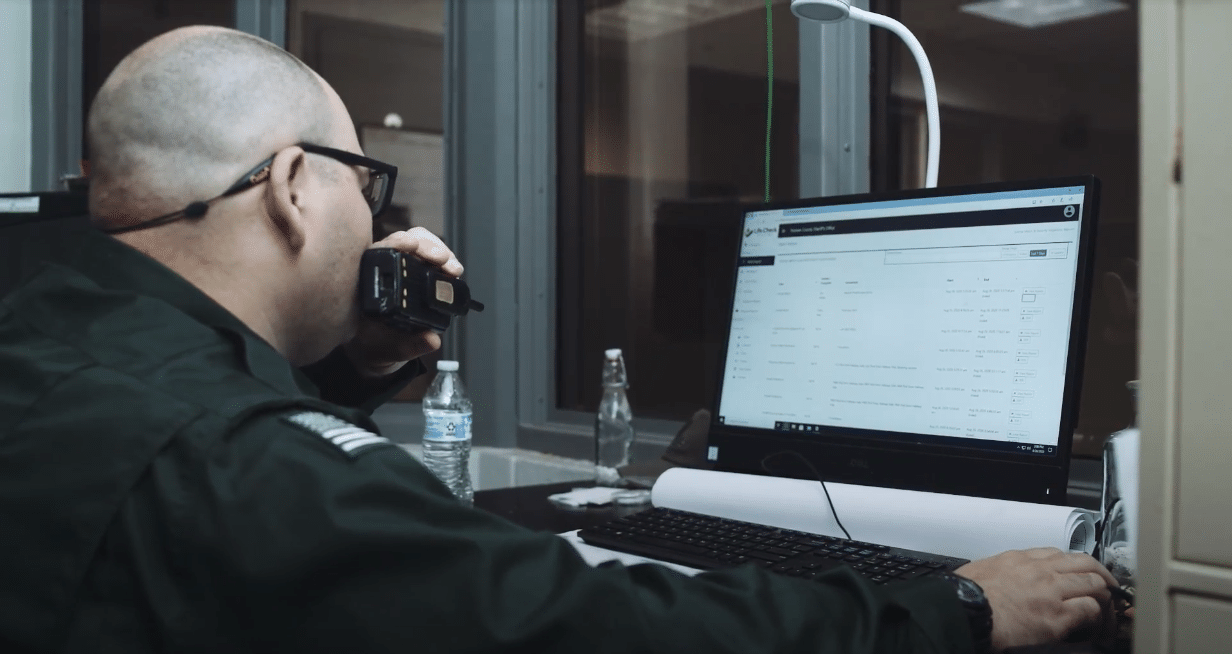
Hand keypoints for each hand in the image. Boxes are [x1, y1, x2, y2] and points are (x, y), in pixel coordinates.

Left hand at [344, 228, 463, 376]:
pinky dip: (444, 259)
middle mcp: (384, 268)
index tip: (413, 247)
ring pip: (420, 242)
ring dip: (440, 250)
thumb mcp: (392, 349)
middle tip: (443, 261)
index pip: (381, 250)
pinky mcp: (417, 269)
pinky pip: (430, 254)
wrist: (378, 347)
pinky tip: (453, 270)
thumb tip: (432, 339)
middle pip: (405, 240)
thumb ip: (411, 345)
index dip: (397, 244)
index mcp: (370, 282)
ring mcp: (402, 266)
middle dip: (427, 246)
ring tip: (453, 268)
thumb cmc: (376, 344)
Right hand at [954, 548, 1117, 652]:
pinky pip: (1090, 610)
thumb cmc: (965, 596)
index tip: (1078, 573)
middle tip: (1108, 588)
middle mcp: (1040, 570)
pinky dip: (1097, 619)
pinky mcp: (1058, 615)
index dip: (1074, 564)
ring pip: (1094, 584)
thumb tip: (998, 580)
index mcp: (1019, 559)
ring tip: (1107, 611)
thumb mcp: (980, 571)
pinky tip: (1095, 627)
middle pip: (1084, 563)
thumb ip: (998, 572)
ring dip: (1104, 598)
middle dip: (1101, 575)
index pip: (1057, 554)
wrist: (964, 611)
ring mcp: (1051, 591)